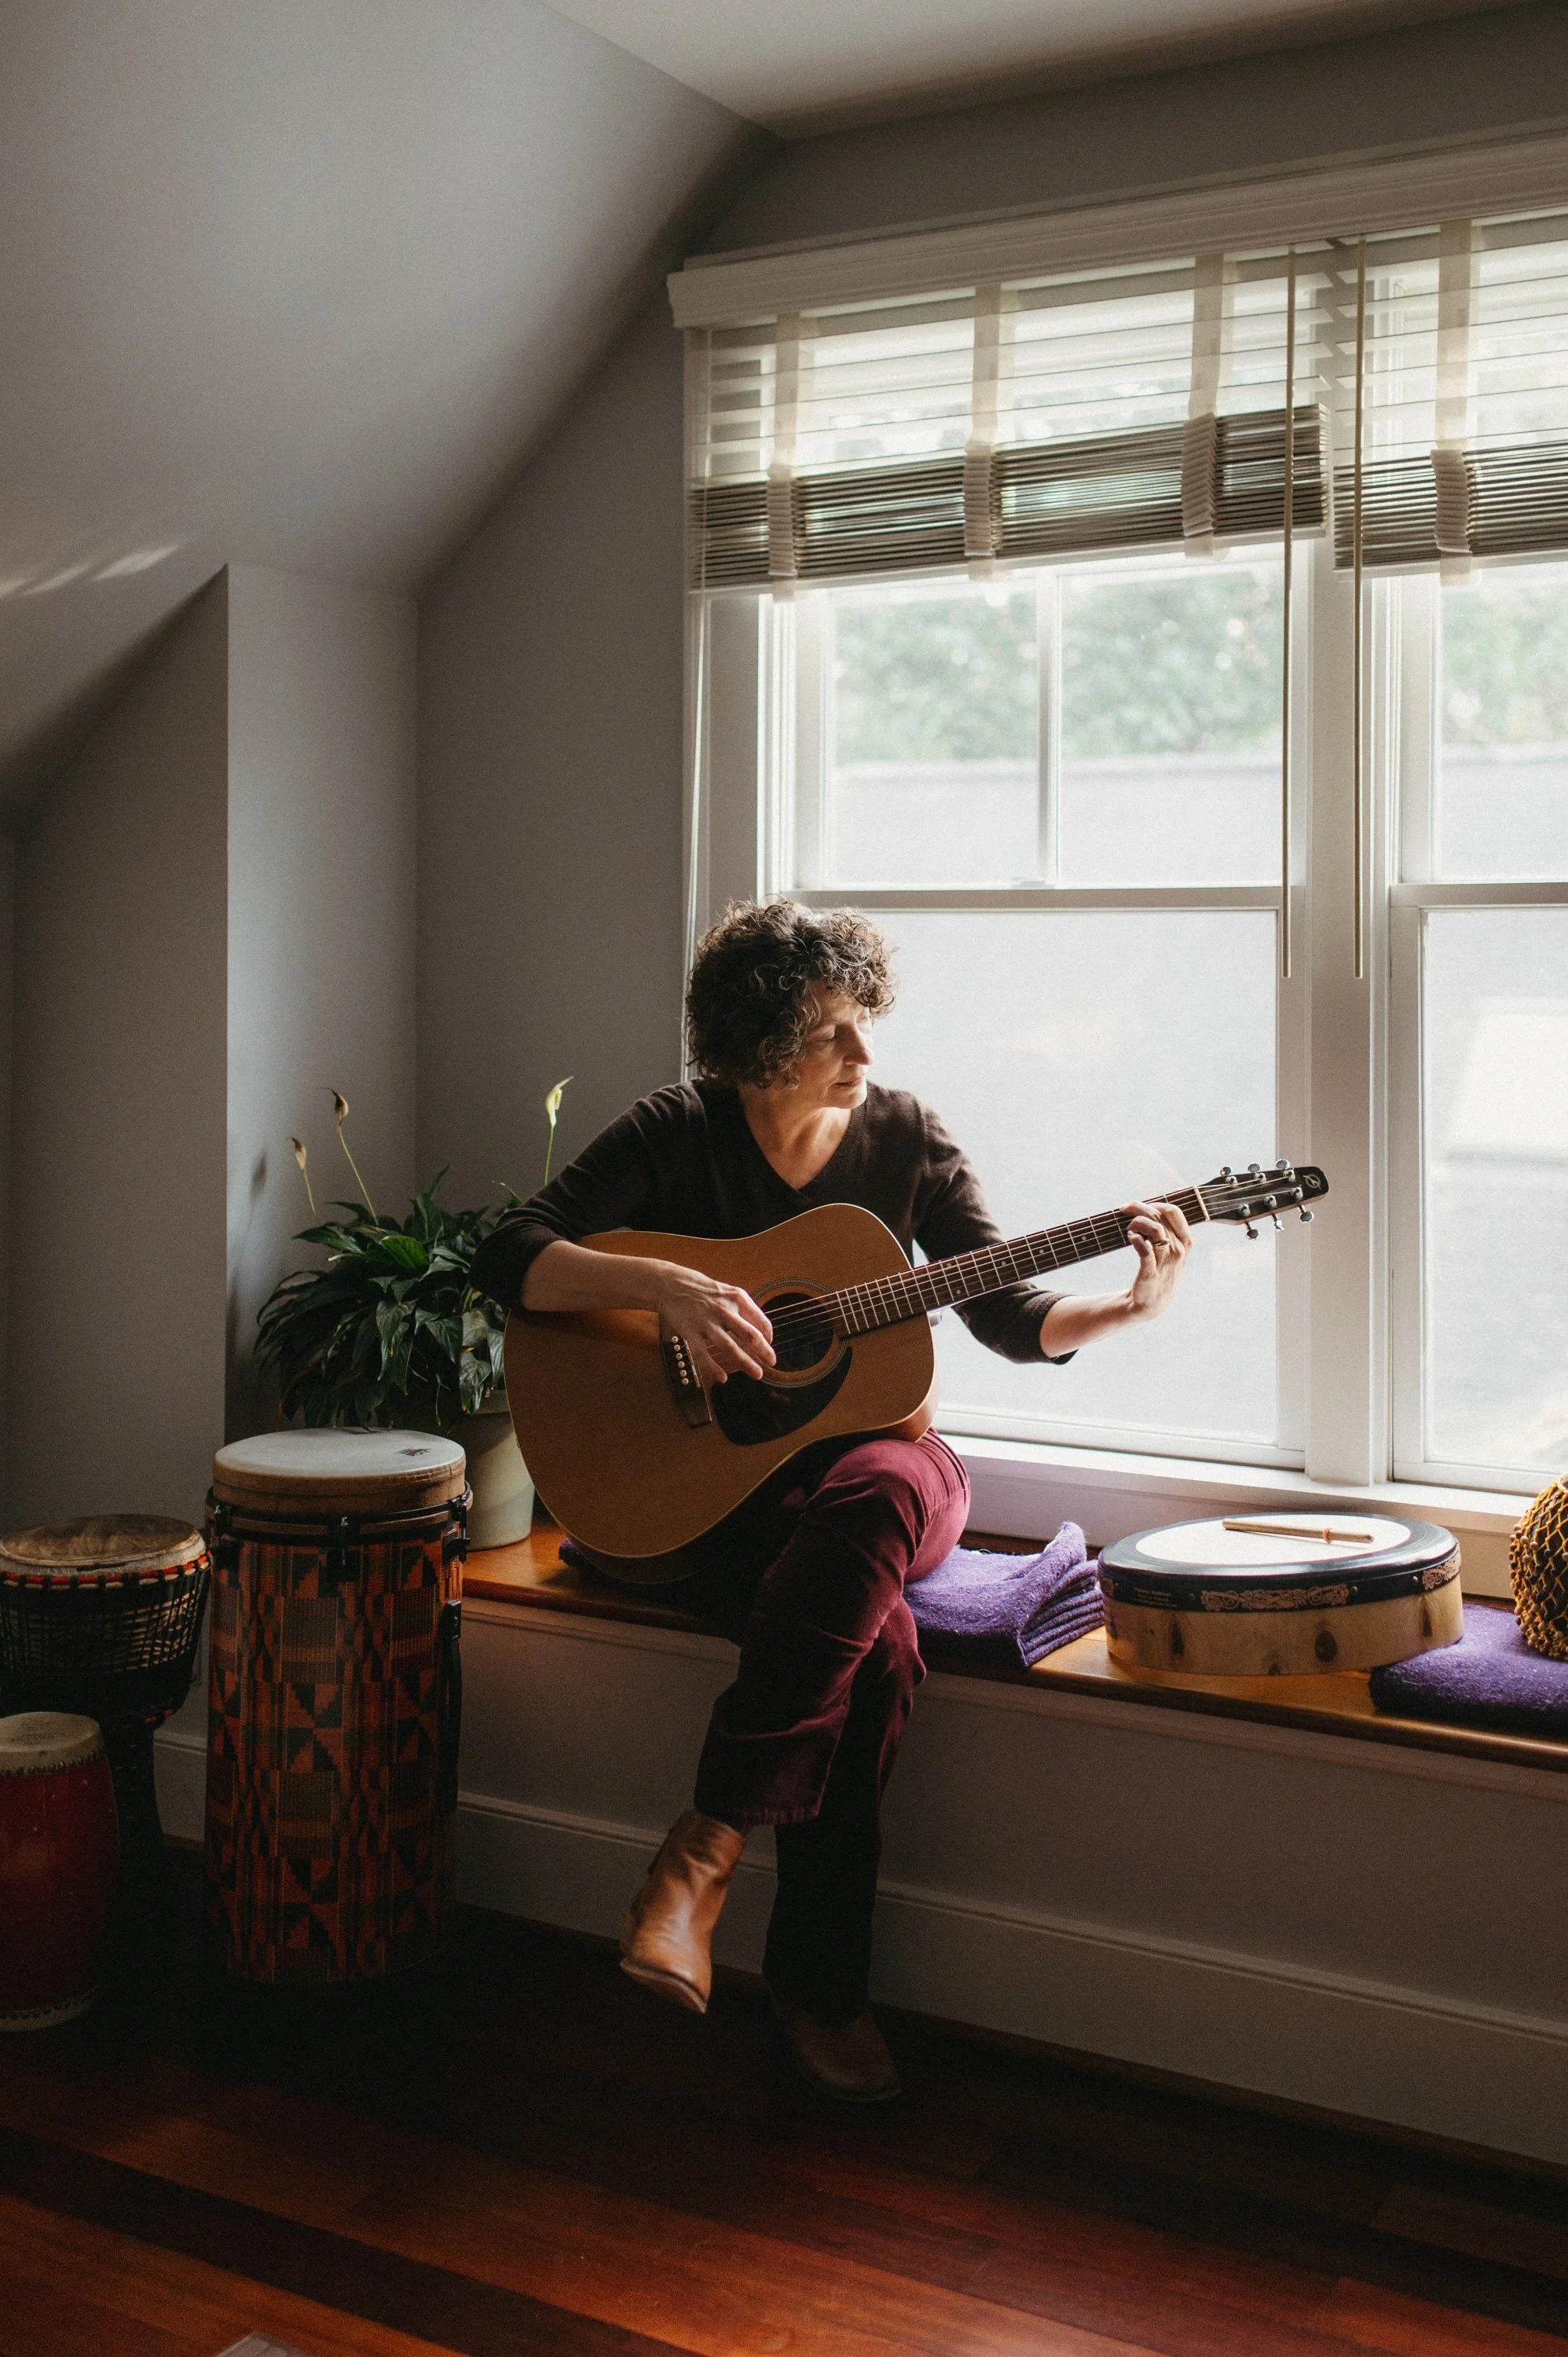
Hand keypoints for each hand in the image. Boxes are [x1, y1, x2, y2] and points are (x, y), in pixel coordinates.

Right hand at [652, 1263, 774, 1386]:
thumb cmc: (702, 1290)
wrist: (671, 1284)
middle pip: (750, 1335)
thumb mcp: (727, 1292)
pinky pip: (703, 1353)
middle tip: (771, 1362)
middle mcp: (724, 1309)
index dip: (768, 1337)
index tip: (769, 1345)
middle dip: (764, 1352)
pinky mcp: (690, 1332)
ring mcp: (706, 1322)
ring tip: (757, 1374)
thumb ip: (743, 1309)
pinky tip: (722, 1377)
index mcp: (737, 1298)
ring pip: (730, 1346)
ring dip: (746, 1363)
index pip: (760, 1321)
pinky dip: (713, 1367)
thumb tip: (761, 1330)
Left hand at [1122, 1199, 1191, 1320]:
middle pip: (1160, 1217)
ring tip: (1128, 1228)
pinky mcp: (1151, 1273)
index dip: (1155, 1203)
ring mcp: (1166, 1262)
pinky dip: (1136, 1240)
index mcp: (1184, 1242)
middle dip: (1139, 1209)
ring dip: (1137, 1223)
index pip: (1174, 1212)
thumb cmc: (1159, 1271)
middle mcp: (1178, 1250)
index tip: (1138, 1206)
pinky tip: (1130, 1237)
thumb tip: (1151, 1208)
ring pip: (1155, 1229)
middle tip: (1124, 1210)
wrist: (1152, 1303)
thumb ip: (1166, 1230)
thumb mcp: (1170, 1251)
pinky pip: (1145, 1250)